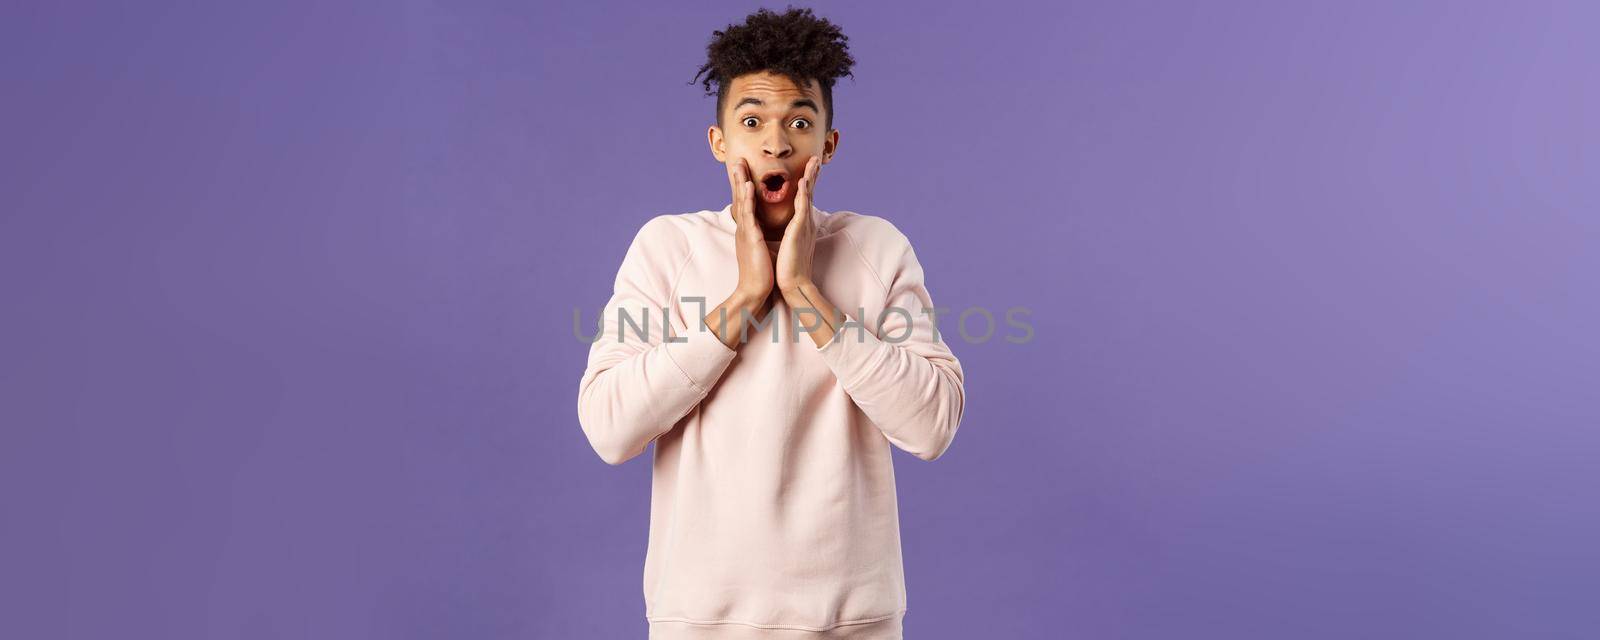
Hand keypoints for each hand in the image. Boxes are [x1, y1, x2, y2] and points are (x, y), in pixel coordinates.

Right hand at [727, 157, 773, 300]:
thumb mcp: (759, 250)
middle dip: (738, 179)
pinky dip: (747, 199)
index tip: (744, 171)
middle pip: (739, 199)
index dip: (743, 187)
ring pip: (741, 203)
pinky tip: (747, 186)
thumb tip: (762, 234)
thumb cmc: (760, 273)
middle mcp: (744, 229)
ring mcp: (745, 233)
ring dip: (740, 183)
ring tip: (739, 166)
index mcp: (747, 231)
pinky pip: (748, 215)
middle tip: (737, 160)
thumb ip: (759, 239)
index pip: (744, 204)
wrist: (754, 292)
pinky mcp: (751, 238)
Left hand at [775, 156, 821, 293]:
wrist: (793, 284)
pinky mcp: (800, 231)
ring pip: (809, 196)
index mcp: (802, 225)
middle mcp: (806, 223)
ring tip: (814, 162)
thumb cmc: (789, 267)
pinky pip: (802, 208)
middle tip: (817, 158)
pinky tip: (804, 181)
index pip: (806, 199)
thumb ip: (791, 233)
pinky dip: (804, 193)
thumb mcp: (789, 244)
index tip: (809, 168)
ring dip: (811, 177)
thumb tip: (789, 229)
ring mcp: (804, 226)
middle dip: (814, 175)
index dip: (808, 183)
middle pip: (811, 193)